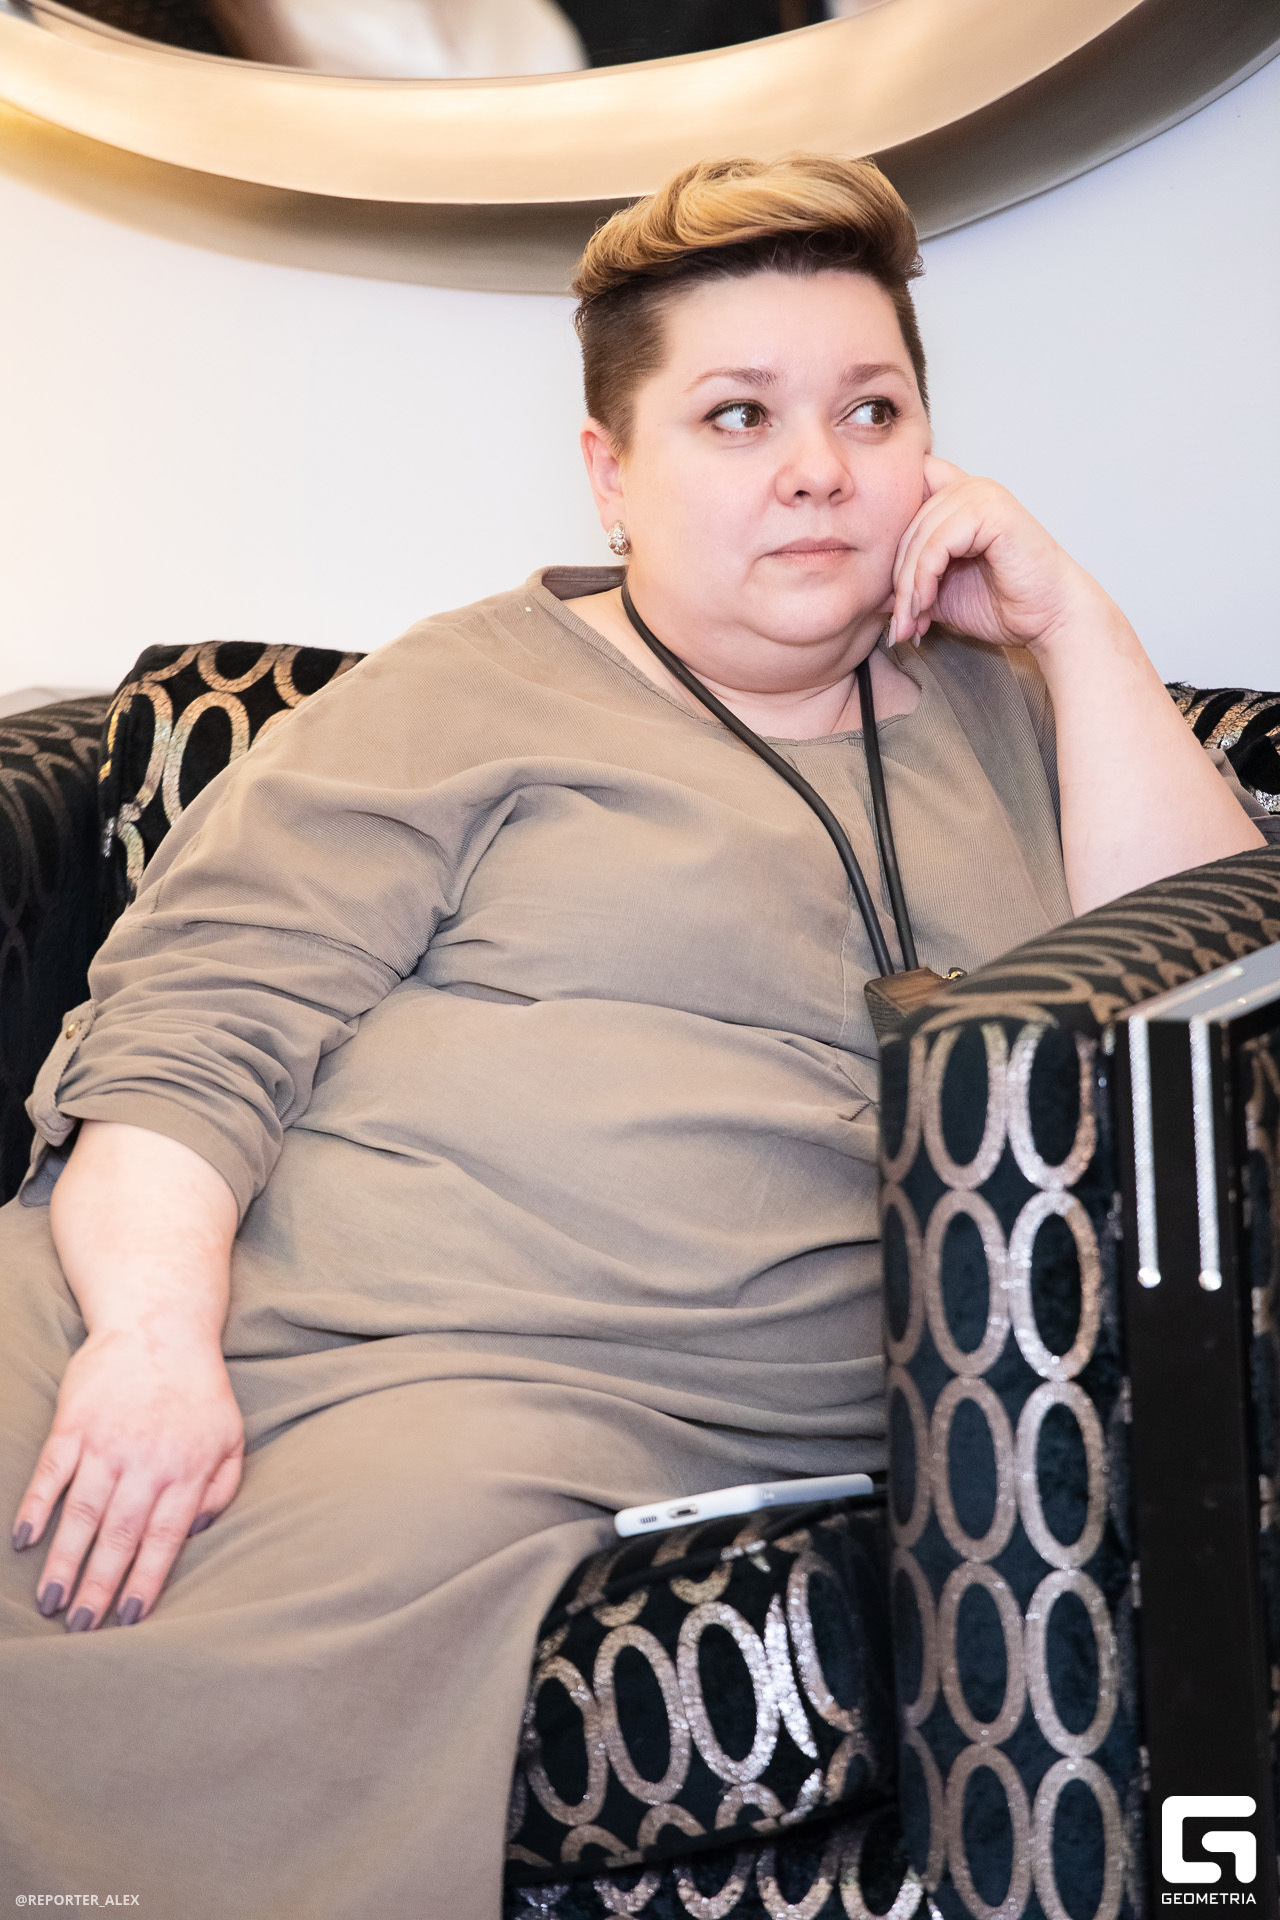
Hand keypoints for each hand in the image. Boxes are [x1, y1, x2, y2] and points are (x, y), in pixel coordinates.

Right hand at [13, 1325, 242, 1629]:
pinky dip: (35, 1507)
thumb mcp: (230, 1436)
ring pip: (83, 1515)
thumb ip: (222, 1489)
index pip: (164, 1540)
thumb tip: (198, 1535)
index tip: (128, 1620)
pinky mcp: (75, 1424)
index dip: (145, 1582)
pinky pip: (51, 1473)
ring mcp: (108, 1443)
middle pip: (120, 1537)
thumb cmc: (198, 1388)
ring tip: (51, 1601)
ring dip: (64, 1561)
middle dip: (99, 1588)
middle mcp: (147, 1463)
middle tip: (81, 1628)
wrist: (161, 1325)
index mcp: (187, 1471)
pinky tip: (24, 1540)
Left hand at [887, 456, 1102, 651]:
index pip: (902, 496)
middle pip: (903, 524)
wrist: (1049, 619)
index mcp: (955, 498)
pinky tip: (925, 606)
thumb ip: (907, 585)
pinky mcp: (990, 511)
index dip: (887, 535)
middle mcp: (967, 487)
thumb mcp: (938, 595)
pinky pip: (936, 543)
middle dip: (895, 580)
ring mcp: (980, 494)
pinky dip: (924, 578)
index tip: (884, 589)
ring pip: (917, 536)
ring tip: (910, 622)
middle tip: (898, 623)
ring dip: (908, 586)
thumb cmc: (1004, 604)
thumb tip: (867, 593)